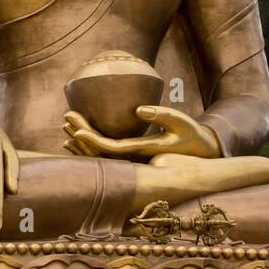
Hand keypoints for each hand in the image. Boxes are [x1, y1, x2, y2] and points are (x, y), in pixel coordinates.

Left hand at [63, 105, 222, 160]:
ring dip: (83, 140)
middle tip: (67, 116)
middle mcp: (133, 158)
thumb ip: (162, 114)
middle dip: (81, 135)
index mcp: (142, 152)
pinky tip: (76, 137)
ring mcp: (132, 158)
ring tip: (67, 123)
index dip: (92, 142)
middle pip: (100, 152)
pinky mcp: (133, 154)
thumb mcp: (181, 122)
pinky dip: (91, 145)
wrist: (202, 153)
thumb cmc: (192, 135)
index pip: (110, 150)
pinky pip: (106, 152)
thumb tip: (138, 109)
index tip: (75, 132)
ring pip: (101, 154)